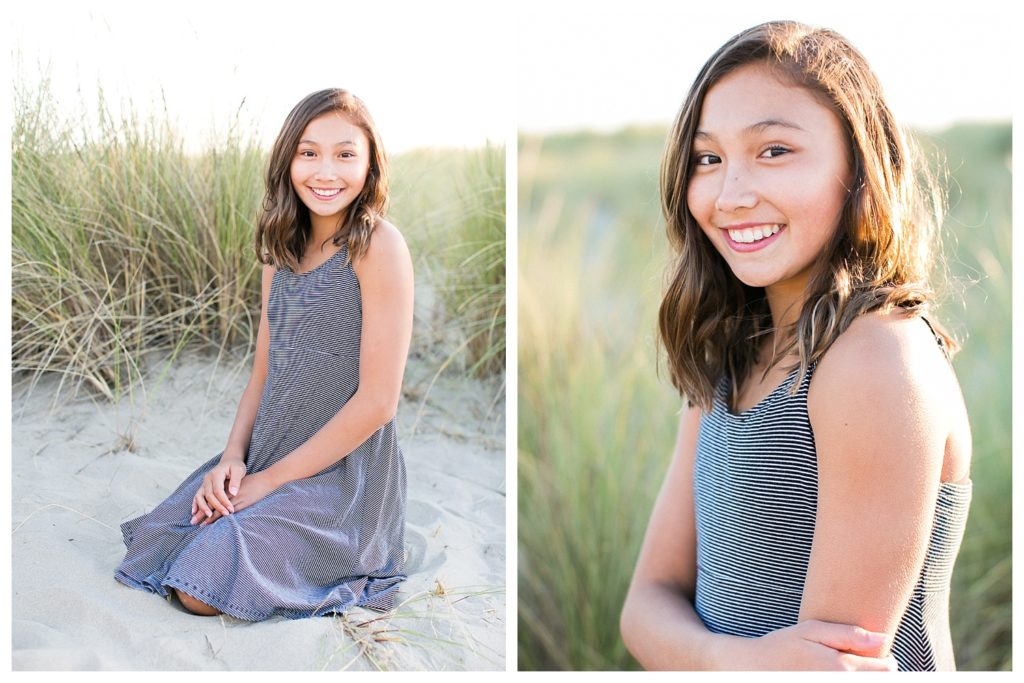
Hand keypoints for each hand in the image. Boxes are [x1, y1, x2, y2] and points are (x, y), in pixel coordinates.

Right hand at [191, 458, 246, 523]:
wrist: (229, 461)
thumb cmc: (236, 466)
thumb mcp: (239, 470)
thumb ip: (236, 480)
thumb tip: (233, 493)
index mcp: (216, 474)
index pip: (218, 490)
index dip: (224, 501)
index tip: (231, 509)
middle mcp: (207, 479)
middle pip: (209, 495)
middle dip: (216, 506)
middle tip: (225, 514)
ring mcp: (204, 483)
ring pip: (199, 496)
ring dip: (203, 507)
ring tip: (208, 516)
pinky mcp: (203, 487)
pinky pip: (196, 496)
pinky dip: (195, 504)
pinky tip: (195, 512)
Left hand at [191, 470, 281, 525]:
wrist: (266, 479)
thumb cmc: (254, 482)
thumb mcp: (239, 483)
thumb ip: (231, 489)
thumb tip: (223, 498)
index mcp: (227, 488)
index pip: (211, 499)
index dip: (203, 506)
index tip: (195, 513)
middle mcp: (228, 493)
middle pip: (212, 505)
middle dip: (202, 514)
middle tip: (193, 522)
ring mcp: (235, 498)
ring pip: (219, 510)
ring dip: (209, 518)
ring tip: (201, 526)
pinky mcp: (242, 503)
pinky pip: (229, 511)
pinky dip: (221, 517)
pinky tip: (216, 523)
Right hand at [728, 620, 897, 670]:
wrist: (753, 669)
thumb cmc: (781, 646)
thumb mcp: (811, 630)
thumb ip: (849, 634)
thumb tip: (884, 639)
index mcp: (841, 668)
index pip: (887, 670)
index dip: (886, 660)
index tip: (873, 653)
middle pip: (882, 682)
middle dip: (877, 672)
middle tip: (860, 661)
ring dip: (862, 677)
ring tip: (844, 668)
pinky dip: (847, 681)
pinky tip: (832, 674)